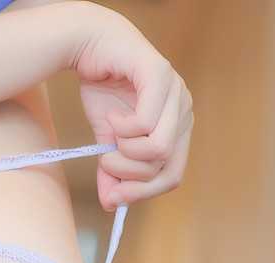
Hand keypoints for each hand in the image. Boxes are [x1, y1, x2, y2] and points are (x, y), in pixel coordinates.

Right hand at [69, 3, 192, 208]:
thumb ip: (113, 171)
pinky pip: (145, 123)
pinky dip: (122, 127)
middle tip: (106, 160)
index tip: (114, 197)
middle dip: (129, 174)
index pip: (173, 175)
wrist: (90, 45)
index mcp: (177, 127)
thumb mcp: (108, 141)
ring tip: (111, 132)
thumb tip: (111, 204)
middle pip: (165, 167)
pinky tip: (112, 114)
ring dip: (125, 150)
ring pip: (158, 149)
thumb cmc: (104, 89)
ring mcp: (176, 91)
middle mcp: (183, 109)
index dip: (143, 193)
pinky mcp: (160, 76)